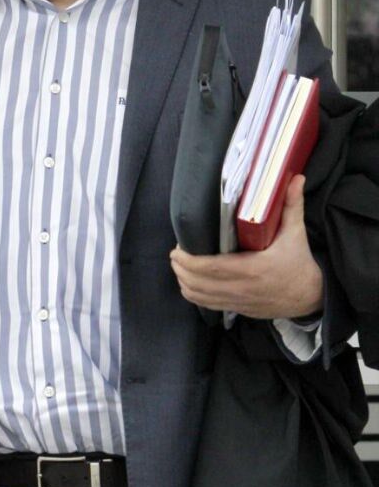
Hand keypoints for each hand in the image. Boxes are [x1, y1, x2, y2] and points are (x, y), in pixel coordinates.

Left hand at [170, 175, 322, 318]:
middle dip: (180, 268)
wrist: (311, 296)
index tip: (178, 248)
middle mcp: (242, 287)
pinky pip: (206, 305)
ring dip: (183, 281)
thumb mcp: (296, 233)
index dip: (188, 260)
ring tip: (180, 265)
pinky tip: (189, 282)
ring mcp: (238, 301)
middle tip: (176, 253)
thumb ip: (291, 206)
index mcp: (253, 269)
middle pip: (197, 282)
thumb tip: (295, 177)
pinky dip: (193, 294)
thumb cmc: (300, 263)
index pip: (210, 268)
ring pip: (198, 296)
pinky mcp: (237, 309)